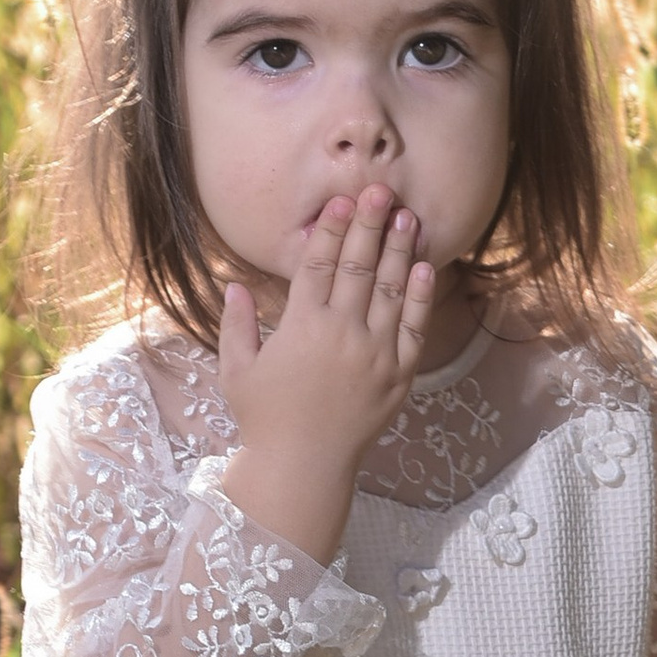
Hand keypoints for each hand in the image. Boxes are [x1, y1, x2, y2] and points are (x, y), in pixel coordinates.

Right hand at [215, 187, 435, 564]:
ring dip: (398, 249)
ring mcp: (375, 353)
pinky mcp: (398, 374)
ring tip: (406, 217)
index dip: (329, 229)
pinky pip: (414, 328)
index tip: (339, 202)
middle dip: (368, 224)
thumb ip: (237, 325)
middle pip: (358, 266)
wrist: (304, 467)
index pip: (318, 264)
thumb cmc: (264, 419)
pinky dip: (420, 296)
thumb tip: (234, 285)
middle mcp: (342, 333)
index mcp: (301, 327)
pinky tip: (423, 268)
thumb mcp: (237, 370)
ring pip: (391, 290)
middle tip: (379, 190)